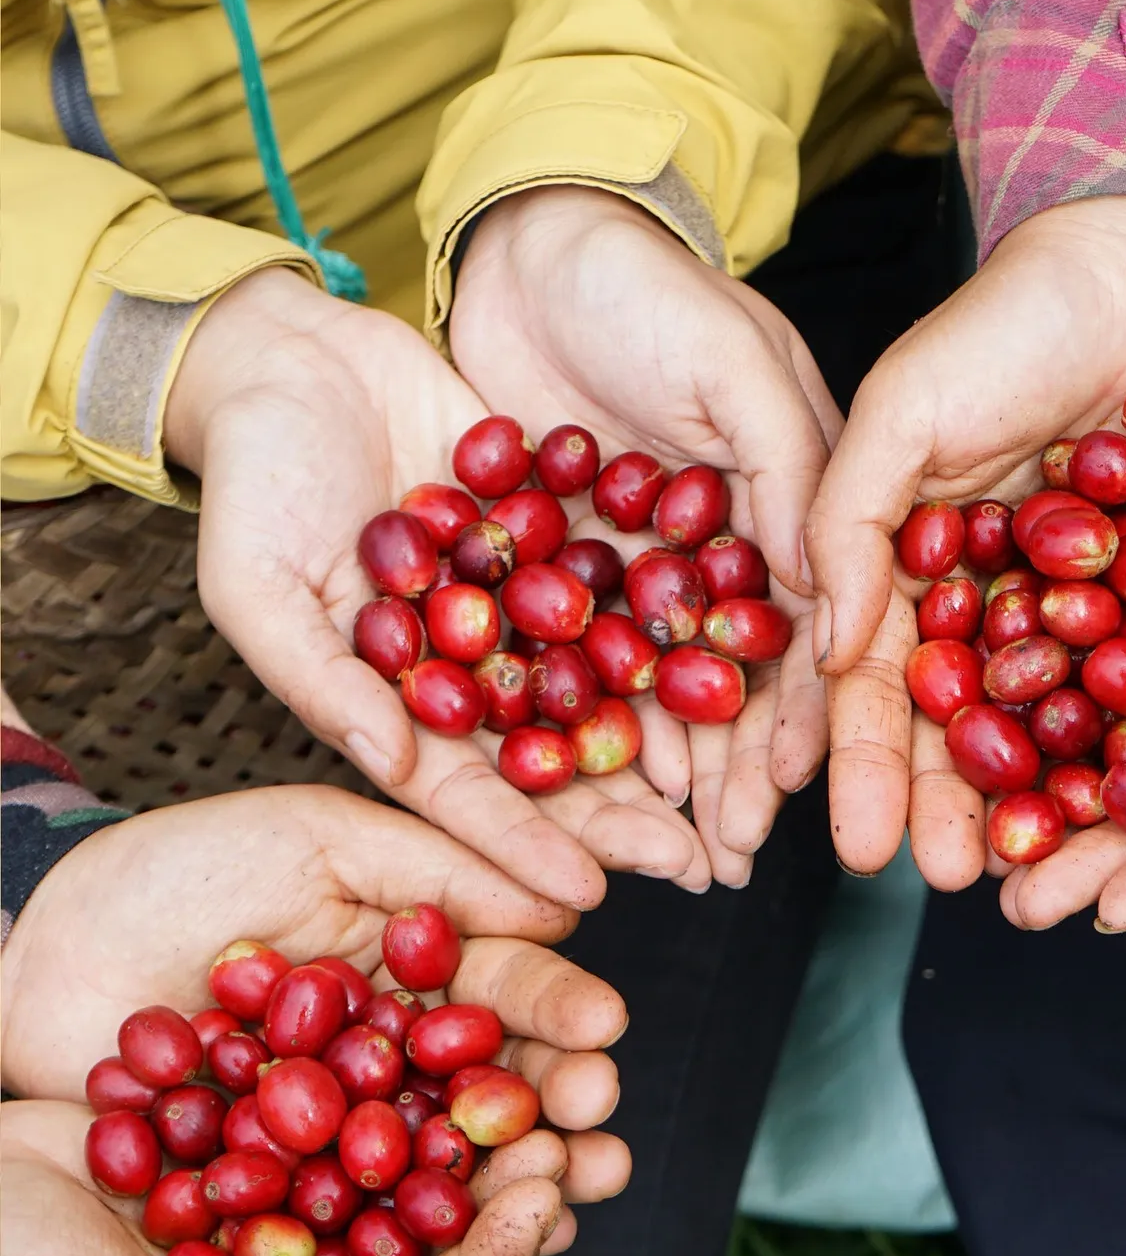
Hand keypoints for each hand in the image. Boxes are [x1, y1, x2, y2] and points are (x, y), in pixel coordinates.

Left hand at [1, 786, 630, 1208]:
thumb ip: (444, 869)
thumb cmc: (182, 871)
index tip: (603, 1032)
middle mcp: (398, 1054)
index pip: (509, 992)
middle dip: (557, 1120)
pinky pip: (354, 1232)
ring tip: (558, 1210)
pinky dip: (408, 1255)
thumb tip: (574, 906)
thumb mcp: (323, 839)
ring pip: (445, 1171)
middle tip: (599, 1140)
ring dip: (508, 1197)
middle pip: (497, 1092)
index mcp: (423, 968)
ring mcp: (341, 1131)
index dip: (561, 1013)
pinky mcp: (280, 1197)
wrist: (39, 945)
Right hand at [165, 268, 704, 906]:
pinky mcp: (563, 537)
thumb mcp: (259, 587)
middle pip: (555, 755)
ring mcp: (523, 603)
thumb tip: (391, 765)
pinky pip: (629, 591)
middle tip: (696, 868)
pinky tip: (741, 665)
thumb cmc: (254, 479)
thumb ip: (324, 679)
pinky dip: (678, 628)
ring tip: (734, 793)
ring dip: (668, 738)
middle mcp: (473, 665)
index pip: (466, 793)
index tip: (586, 896)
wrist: (298, 358)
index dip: (522, 846)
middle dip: (621, 816)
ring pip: (607, 686)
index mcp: (399, 701)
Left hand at [454, 187, 840, 883]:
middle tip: (729, 859)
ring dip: (666, 767)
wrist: (528, 239)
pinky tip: (584, 781)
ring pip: (657, 684)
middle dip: (736, 772)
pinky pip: (573, 656)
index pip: (806, 629)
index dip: (803, 712)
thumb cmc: (651, 288)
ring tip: (668, 850)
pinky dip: (581, 717)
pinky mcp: (562, 561)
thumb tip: (826, 593)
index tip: (796, 787)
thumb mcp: (737, 365)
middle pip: (734, 680)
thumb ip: (789, 470)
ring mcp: (640, 563)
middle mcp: (721, 551)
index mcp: (788, 506)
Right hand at [806, 196, 1125, 880]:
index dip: (866, 770)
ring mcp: (1088, 607)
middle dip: (961, 810)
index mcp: (916, 572)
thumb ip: (852, 522)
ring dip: (1053, 804)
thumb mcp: (905, 408)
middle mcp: (997, 605)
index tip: (860, 850)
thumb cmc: (1007, 321)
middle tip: (959, 886)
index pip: (878, 688)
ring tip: (1051, 878)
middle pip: (972, 728)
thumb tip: (830, 648)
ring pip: (1064, 726)